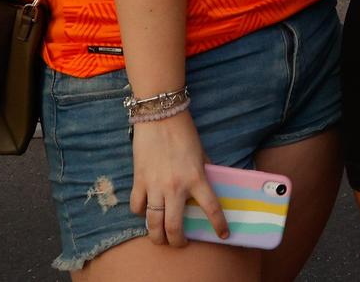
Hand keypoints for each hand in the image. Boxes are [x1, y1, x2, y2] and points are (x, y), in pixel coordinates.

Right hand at [129, 115, 228, 246]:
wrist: (160, 116)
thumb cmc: (184, 133)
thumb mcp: (201, 154)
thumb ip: (205, 172)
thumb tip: (210, 186)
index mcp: (196, 178)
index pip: (211, 208)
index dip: (218, 225)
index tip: (223, 235)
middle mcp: (175, 187)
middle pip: (173, 227)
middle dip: (177, 241)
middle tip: (179, 243)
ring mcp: (155, 186)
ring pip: (153, 223)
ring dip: (156, 235)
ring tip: (160, 238)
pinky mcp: (139, 180)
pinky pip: (137, 206)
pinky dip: (140, 212)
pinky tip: (145, 211)